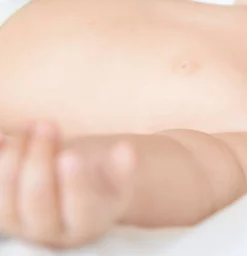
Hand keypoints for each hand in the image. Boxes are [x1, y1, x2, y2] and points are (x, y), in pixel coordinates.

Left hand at [0, 122, 135, 247]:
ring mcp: (18, 225)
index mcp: (85, 225)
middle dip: (40, 158)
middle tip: (49, 123)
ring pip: (6, 194)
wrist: (70, 204)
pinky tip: (4, 137)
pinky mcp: (0, 212)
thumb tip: (125, 150)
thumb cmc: (98, 188)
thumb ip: (123, 168)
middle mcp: (49, 232)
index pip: (79, 208)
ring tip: (30, 124)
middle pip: (37, 198)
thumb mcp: (116, 182)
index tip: (71, 154)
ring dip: (15, 154)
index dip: (73, 183)